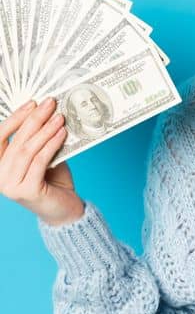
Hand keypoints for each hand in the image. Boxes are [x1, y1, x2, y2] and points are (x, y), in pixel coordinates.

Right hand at [0, 98, 84, 226]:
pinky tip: (62, 133)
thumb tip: (46, 113)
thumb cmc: (53, 181)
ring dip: (45, 130)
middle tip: (50, 104)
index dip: (15, 118)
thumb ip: (39, 141)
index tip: (32, 103)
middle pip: (16, 141)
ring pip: (27, 151)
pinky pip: (39, 161)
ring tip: (59, 117)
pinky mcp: (25, 191)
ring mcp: (10, 185)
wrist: (64, 210)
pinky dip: (51, 145)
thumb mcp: (43, 157)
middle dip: (34, 119)